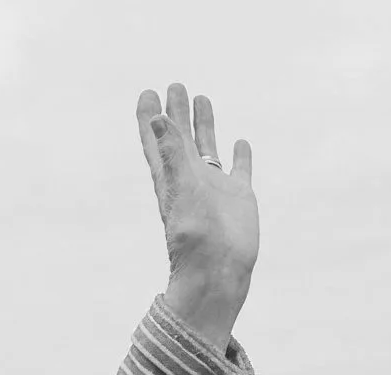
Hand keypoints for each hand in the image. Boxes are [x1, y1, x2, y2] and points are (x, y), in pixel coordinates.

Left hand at [135, 82, 258, 349]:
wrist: (219, 273)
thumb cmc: (196, 239)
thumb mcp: (181, 191)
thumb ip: (172, 155)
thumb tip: (159, 118)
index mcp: (171, 178)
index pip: (158, 140)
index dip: (151, 117)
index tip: (148, 92)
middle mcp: (191, 180)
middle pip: (180, 139)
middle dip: (176, 112)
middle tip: (174, 85)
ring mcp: (215, 188)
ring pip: (208, 149)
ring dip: (204, 125)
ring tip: (201, 97)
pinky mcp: (239, 198)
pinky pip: (239, 170)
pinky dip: (240, 155)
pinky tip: (241, 141)